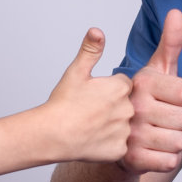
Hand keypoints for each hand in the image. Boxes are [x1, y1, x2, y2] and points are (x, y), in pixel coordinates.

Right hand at [41, 28, 134, 162]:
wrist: (53, 134)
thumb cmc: (63, 103)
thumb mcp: (76, 71)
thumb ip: (90, 50)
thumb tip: (97, 31)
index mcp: (121, 88)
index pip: (124, 85)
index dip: (108, 90)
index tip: (95, 96)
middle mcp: (128, 109)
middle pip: (126, 105)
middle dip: (112, 108)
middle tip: (92, 112)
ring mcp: (125, 131)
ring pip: (123, 126)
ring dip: (112, 126)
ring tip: (91, 127)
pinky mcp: (120, 150)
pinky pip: (119, 145)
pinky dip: (109, 144)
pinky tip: (94, 141)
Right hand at [121, 9, 181, 173]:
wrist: (88, 134)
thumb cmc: (130, 100)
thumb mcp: (149, 69)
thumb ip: (168, 43)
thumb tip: (178, 13)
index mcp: (140, 83)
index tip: (168, 99)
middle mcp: (135, 107)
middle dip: (176, 121)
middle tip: (158, 118)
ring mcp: (132, 134)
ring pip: (179, 142)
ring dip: (170, 141)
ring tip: (154, 134)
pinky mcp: (131, 159)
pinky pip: (169, 161)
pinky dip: (163, 158)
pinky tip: (151, 150)